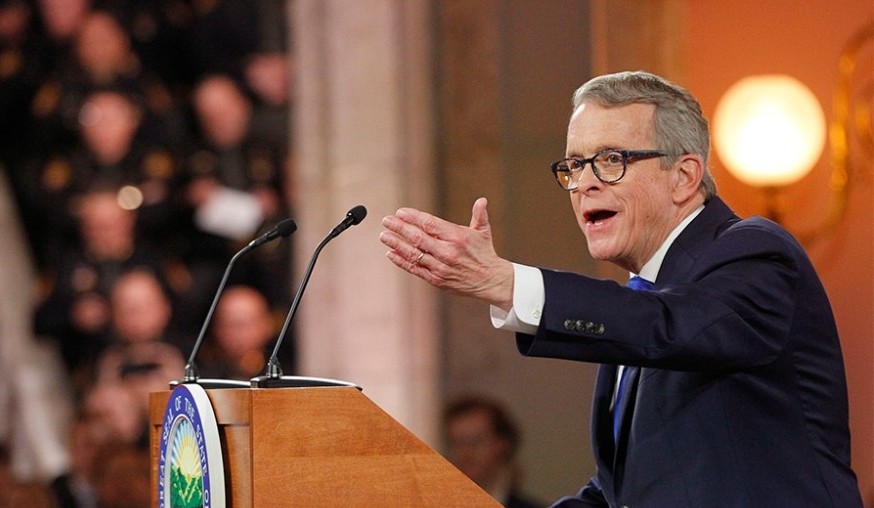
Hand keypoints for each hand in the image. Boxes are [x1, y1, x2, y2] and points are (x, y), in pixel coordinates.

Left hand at [379, 197, 513, 309]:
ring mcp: (440, 266)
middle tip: (386, 220)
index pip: (429, 224)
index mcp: (457, 236)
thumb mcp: (484, 232)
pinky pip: (415, 269)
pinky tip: (391, 254)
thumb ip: (479, 215)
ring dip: (396, 244)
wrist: (491, 281)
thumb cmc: (485, 253)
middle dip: (399, 228)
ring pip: (413, 254)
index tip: (400, 212)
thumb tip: (481, 200)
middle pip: (417, 238)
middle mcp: (447, 251)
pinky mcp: (436, 279)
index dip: (413, 217)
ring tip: (384, 236)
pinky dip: (401, 262)